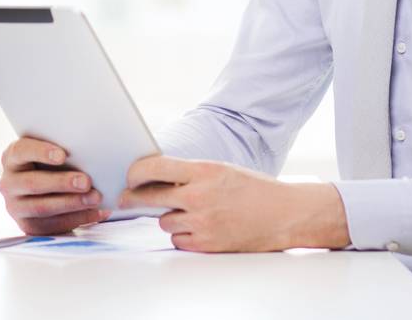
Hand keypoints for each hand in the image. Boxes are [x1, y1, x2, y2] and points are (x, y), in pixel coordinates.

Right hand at [0, 137, 110, 234]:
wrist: (42, 192)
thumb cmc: (49, 165)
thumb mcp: (49, 154)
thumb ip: (60, 152)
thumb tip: (89, 152)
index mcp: (12, 157)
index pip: (21, 151)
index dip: (41, 152)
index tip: (63, 155)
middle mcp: (9, 183)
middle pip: (33, 183)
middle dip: (61, 183)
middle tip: (86, 181)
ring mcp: (15, 206)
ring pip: (42, 207)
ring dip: (71, 203)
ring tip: (94, 198)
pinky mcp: (28, 226)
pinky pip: (52, 225)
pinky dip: (76, 218)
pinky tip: (94, 212)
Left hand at [119, 156, 350, 252]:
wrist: (285, 214)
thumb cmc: (253, 189)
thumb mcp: (220, 170)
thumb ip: (189, 174)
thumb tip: (153, 177)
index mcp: (203, 170)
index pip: (153, 167)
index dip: (134, 172)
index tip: (129, 176)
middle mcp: (199, 196)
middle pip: (148, 198)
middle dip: (135, 198)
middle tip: (126, 198)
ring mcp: (202, 222)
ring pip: (163, 222)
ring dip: (170, 218)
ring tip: (192, 213)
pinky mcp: (206, 244)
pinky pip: (177, 241)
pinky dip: (183, 236)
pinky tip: (199, 228)